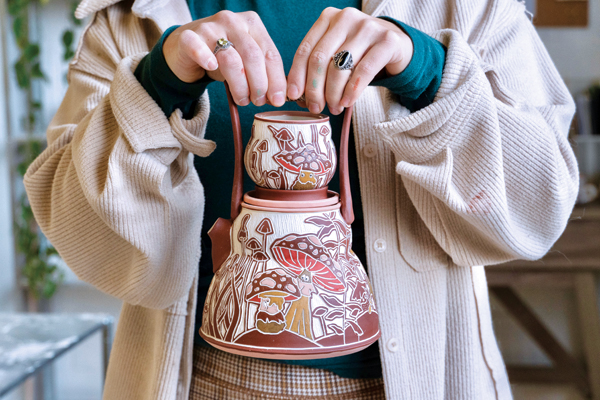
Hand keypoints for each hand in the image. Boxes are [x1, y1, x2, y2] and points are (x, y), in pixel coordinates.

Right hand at [163, 11, 286, 106]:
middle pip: (253, 56)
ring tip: (242, 100)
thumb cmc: (221, 58)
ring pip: (230, 58)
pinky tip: (211, 67)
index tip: (278, 100)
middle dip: (259, 84)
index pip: (270, 54)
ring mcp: (210, 27)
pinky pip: (197, 47)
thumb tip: (278, 97)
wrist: (186, 49)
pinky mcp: (189, 37)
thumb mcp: (246, 63)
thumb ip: (262, 75)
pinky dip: (205, 57)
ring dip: (239, 85)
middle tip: (258, 102)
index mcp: (253, 25)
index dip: (276, 80)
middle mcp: (233, 21)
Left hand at [286, 7, 412, 114]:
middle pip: (320, 59)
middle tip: (315, 107)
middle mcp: (346, 18)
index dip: (297, 75)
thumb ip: (318, 65)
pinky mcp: (387, 41)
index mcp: (328, 18)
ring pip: (340, 67)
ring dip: (334, 94)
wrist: (397, 44)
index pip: (306, 50)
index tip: (293, 96)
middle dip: (315, 89)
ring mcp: (368, 27)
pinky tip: (347, 103)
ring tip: (334, 108)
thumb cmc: (360, 52)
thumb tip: (297, 94)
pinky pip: (364, 71)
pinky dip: (353, 91)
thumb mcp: (337, 51)